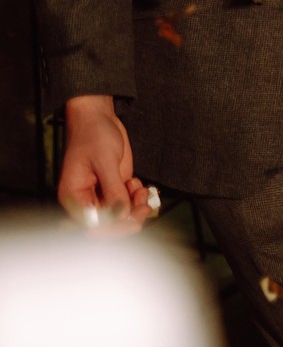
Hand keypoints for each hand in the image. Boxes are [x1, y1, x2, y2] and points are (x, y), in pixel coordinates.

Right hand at [59, 96, 151, 234]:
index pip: (91, 225)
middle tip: (144, 208)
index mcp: (74, 197)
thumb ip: (113, 189)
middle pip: (108, 222)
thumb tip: (122, 214)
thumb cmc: (93, 135)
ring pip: (121, 213)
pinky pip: (128, 201)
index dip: (111, 229)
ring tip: (141, 189)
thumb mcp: (105, 161)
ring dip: (135, 206)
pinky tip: (138, 184)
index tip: (131, 223)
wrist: (98, 117)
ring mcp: (102, 193)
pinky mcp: (115, 185)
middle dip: (128, 218)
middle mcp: (87, 199)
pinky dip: (137, 197)